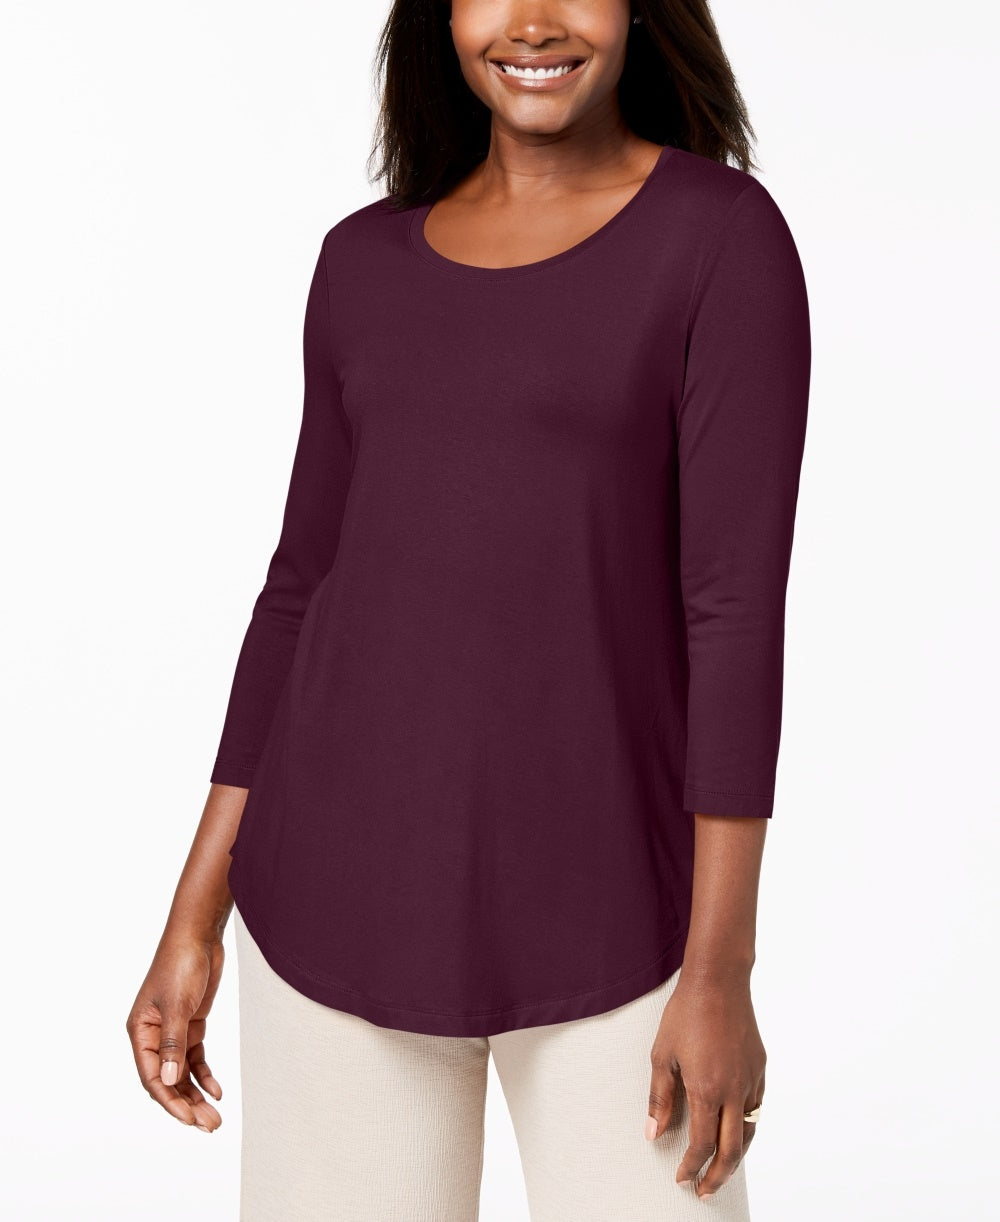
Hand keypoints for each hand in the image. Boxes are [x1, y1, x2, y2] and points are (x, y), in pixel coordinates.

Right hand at [126, 930, 225, 1131]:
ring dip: (197, 1094)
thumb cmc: (180, 964)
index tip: (189, 1119)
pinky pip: (195, 1058)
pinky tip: (217, 1091)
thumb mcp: (177, 1005)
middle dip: (187, 1104)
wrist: (199, 936)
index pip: (153, 1077)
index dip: (170, 1101)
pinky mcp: (191, 1025)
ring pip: (182, 1073)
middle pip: (168, 1080)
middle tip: (209, 1125)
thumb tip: (170, 1081)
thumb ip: (174, 1044)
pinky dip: (205, 1075)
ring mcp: (173, 1032)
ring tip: (215, 1117)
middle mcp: (153, 1037)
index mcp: (140, 1033)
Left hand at [645, 972, 765, 1199]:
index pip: (701, 1145)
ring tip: (721, 1168)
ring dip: (736, 1156)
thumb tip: (653, 1134)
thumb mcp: (662, 1055)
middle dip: (718, 1177)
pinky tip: (734, 1128)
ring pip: (749, 1132)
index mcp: (706, 1090)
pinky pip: (756, 1107)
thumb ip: (659, 1098)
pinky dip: (746, 1126)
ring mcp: (751, 1079)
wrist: (718, 981)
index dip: (692, 1168)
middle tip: (705, 1191)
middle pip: (731, 1151)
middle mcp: (733, 1090)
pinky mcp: (760, 1067)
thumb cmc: (686, 1013)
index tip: (682, 1179)